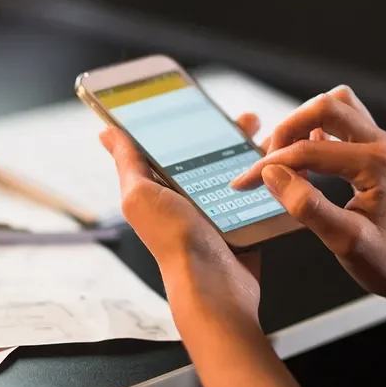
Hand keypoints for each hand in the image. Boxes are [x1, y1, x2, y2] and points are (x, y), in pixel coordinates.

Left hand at [100, 113, 262, 327]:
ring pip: (234, 169)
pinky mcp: (242, 220)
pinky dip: (265, 175)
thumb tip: (107, 133)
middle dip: (224, 131)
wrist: (214, 287)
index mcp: (158, 187)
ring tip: (265, 135)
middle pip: (206, 153)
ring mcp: (216, 208)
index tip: (195, 99)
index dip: (180, 121)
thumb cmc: (174, 243)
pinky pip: (255, 191)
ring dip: (249, 150)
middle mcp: (186, 197)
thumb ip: (127, 162)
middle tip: (242, 118)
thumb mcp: (140, 195)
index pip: (168, 145)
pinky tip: (277, 162)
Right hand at [232, 86, 385, 317]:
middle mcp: (382, 144)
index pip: (308, 150)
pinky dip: (317, 130)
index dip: (269, 165)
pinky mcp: (377, 151)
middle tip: (265, 160)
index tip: (243, 182)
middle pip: (324, 106)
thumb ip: (306, 207)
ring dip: (303, 122)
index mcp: (375, 164)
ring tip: (284, 154)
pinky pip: (343, 121)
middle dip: (286, 130)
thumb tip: (272, 175)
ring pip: (335, 106)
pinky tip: (306, 157)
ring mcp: (382, 144)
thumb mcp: (346, 242)